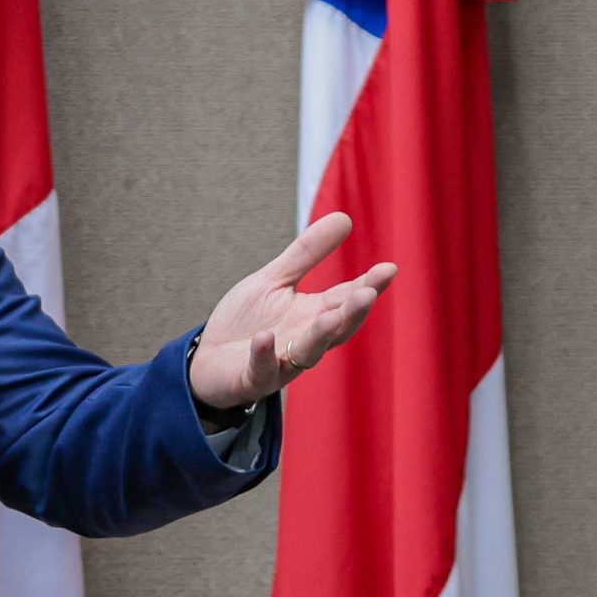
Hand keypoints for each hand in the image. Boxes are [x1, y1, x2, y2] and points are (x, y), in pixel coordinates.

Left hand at [188, 211, 396, 410]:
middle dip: (352, 312)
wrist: (208, 360)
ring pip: (307, 354)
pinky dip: (264, 355)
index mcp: (312, 315)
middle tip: (368, 293)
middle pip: (336, 328)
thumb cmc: (247, 321)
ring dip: (319, 337)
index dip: (368, 286)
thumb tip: (345, 218)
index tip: (388, 269)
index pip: (345, 299)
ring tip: (329, 318)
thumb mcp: (275, 280)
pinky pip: (261, 370)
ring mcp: (280, 363)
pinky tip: (264, 338)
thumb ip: (307, 254)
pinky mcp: (253, 379)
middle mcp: (303, 340)